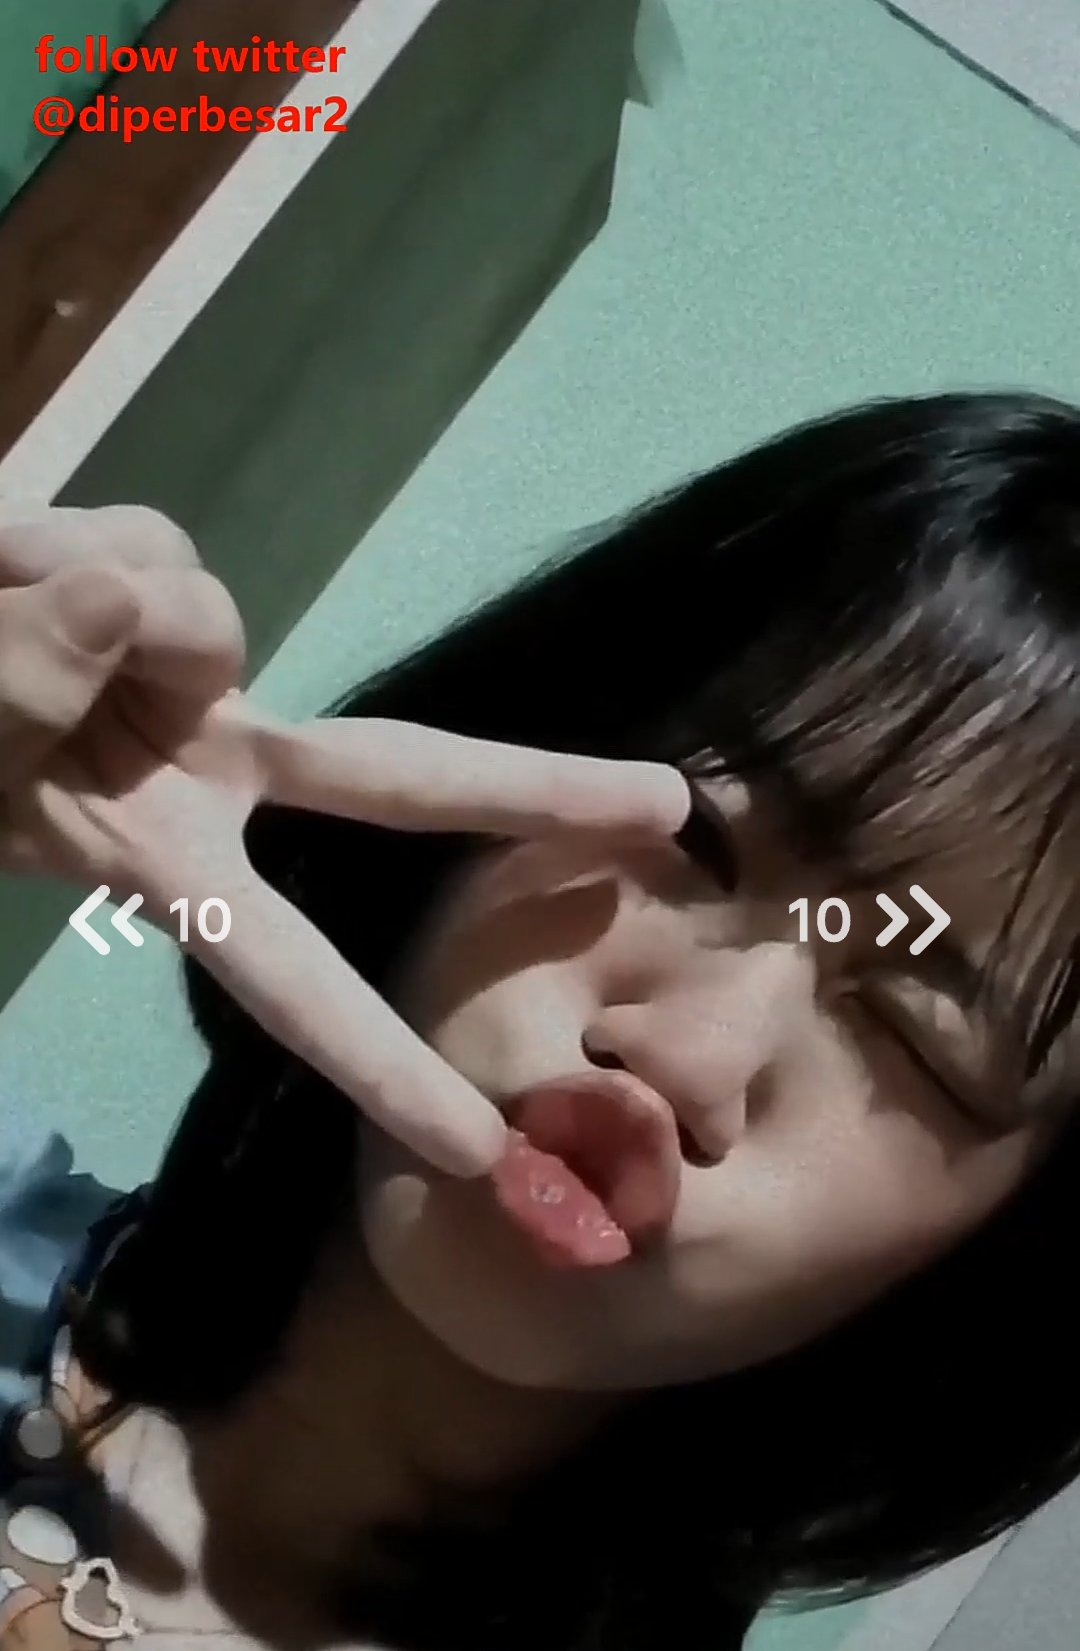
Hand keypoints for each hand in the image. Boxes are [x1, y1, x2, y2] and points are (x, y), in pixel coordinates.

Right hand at [0, 507, 691, 1177]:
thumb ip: (35, 682)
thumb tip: (154, 606)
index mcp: (164, 860)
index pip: (295, 976)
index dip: (381, 1064)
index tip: (485, 1149)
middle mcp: (208, 777)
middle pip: (395, 776)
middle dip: (530, 788)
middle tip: (676, 808)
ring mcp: (195, 683)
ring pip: (197, 612)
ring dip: (67, 595)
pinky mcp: (168, 586)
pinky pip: (146, 545)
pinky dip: (53, 545)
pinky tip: (6, 567)